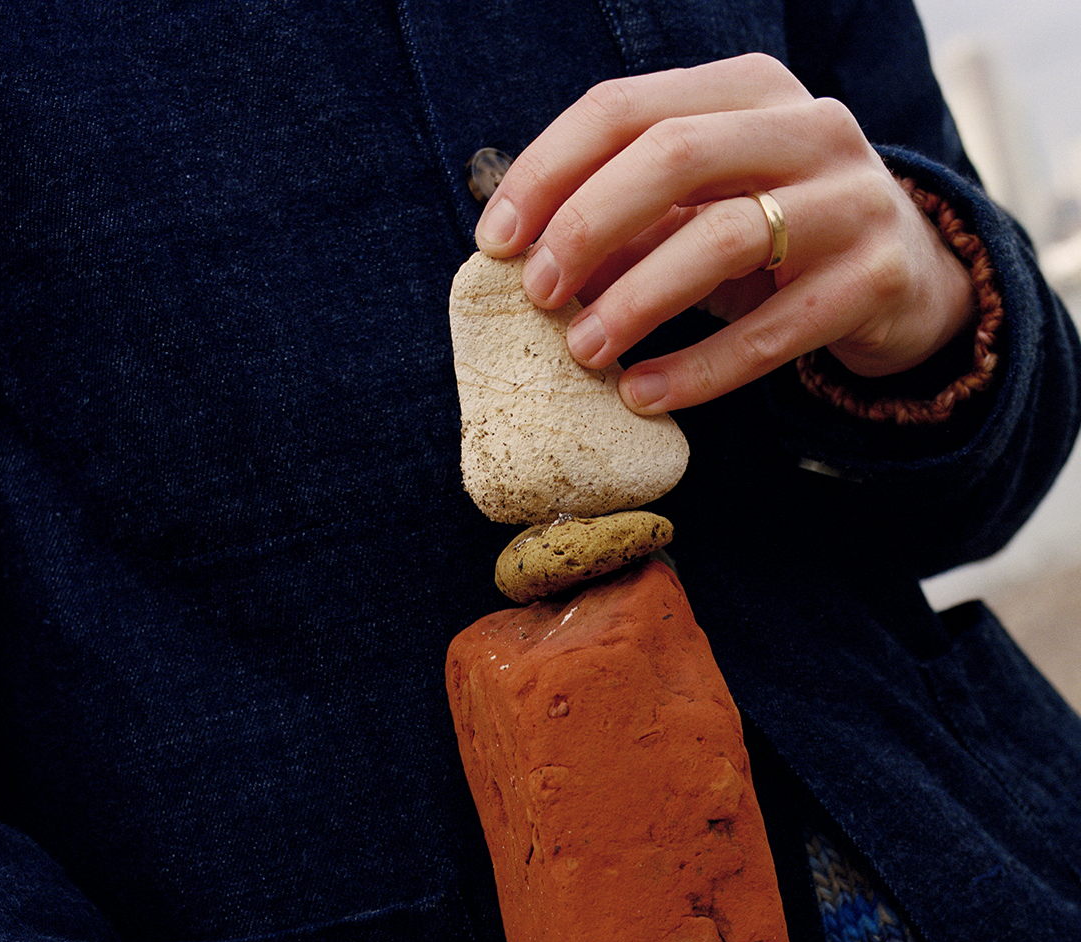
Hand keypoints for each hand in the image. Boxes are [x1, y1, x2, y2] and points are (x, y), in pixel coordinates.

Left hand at [475, 54, 974, 413]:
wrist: (904, 275)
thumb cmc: (769, 233)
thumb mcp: (694, 209)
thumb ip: (618, 220)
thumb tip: (517, 259)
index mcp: (748, 91)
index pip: (624, 108)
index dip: (546, 171)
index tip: (493, 240)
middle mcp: (810, 127)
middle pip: (674, 154)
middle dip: (587, 225)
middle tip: (537, 293)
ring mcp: (854, 198)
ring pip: (726, 237)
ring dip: (637, 299)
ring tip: (583, 350)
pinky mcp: (878, 277)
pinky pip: (775, 329)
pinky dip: (698, 368)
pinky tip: (643, 393)